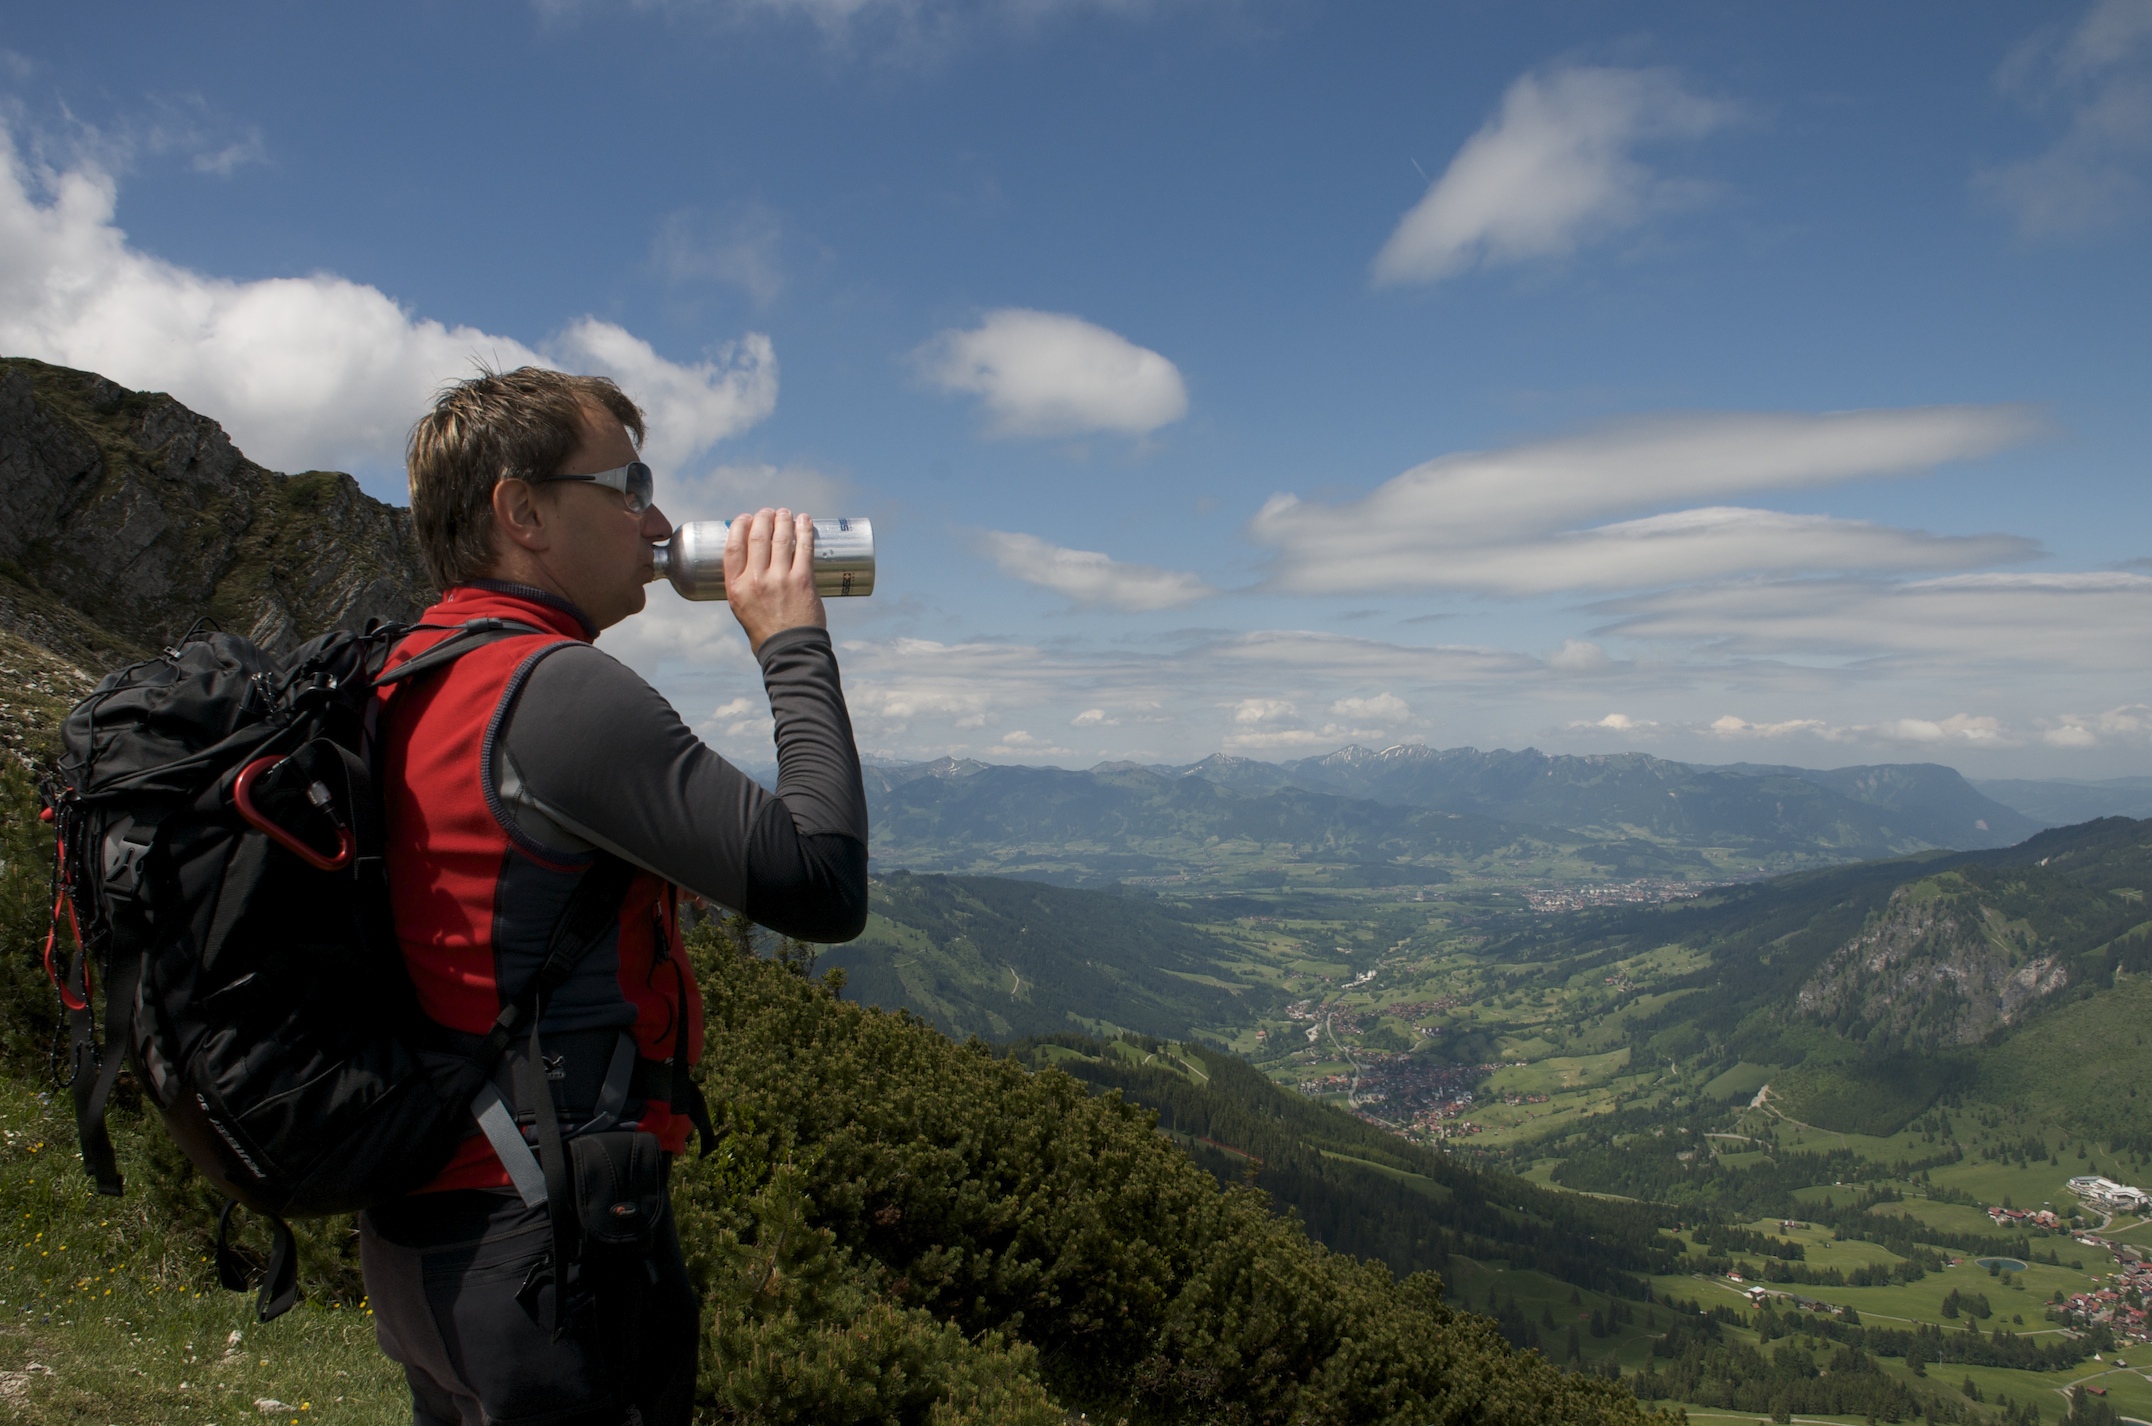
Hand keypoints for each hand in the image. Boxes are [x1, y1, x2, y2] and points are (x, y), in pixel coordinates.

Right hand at [725, 508, 825, 650]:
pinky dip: (804, 530)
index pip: (733, 546)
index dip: (739, 526)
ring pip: (781, 538)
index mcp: (736, 587)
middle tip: (769, 513)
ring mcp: (780, 579)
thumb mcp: (742, 608)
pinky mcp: (803, 580)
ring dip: (784, 520)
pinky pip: (804, 548)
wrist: (790, 651)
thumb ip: (744, 585)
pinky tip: (805, 521)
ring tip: (787, 513)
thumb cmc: (766, 632)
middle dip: (764, 518)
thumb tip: (752, 560)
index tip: (745, 518)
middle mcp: (755, 580)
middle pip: (758, 536)